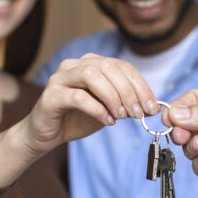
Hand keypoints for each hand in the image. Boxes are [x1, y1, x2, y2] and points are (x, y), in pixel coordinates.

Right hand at [0, 54, 155, 187]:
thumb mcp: (107, 109)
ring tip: (122, 116)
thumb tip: (149, 106)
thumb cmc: (77, 119)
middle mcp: (74, 65)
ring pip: (92, 76)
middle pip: (108, 67)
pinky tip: (107, 121)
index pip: (121, 66)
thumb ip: (124, 103)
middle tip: (138, 113)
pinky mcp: (51, 95)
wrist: (47, 134)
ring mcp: (60, 78)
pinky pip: (77, 96)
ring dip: (112, 96)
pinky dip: (97, 109)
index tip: (151, 107)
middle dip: (128, 91)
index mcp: (91, 63)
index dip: (140, 85)